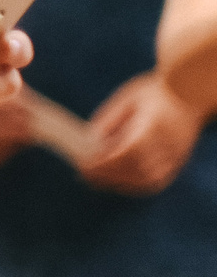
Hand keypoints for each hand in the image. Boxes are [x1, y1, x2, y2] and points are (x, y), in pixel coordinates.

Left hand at [77, 71, 205, 194]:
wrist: (192, 91)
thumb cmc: (155, 91)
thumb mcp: (127, 98)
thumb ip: (108, 120)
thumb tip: (90, 144)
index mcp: (155, 123)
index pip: (130, 150)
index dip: (106, 161)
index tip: (85, 164)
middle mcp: (169, 142)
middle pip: (138, 168)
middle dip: (108, 174)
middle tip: (84, 174)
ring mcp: (178, 153)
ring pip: (149, 179)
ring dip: (120, 182)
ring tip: (97, 179)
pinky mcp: (180, 160)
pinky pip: (159, 180)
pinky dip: (136, 185)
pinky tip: (118, 182)